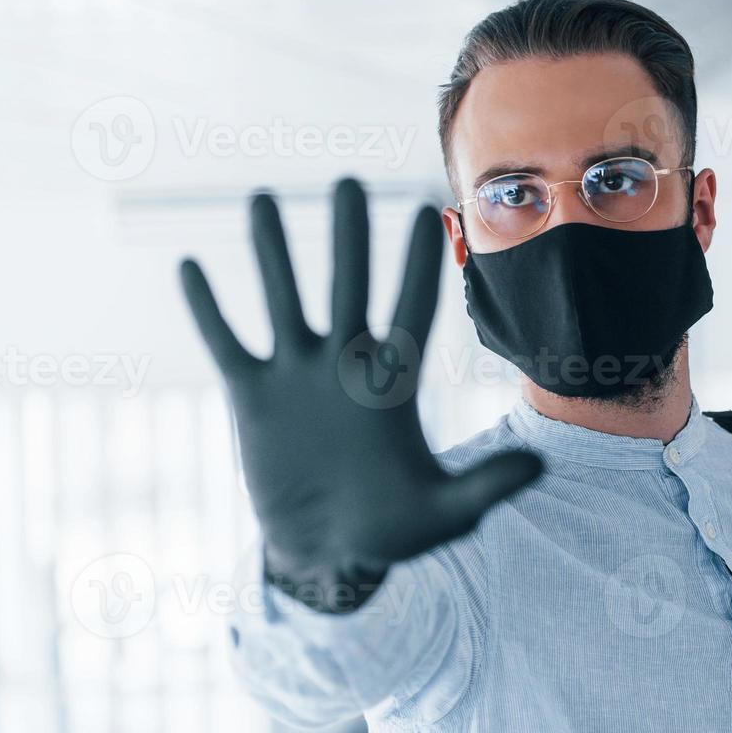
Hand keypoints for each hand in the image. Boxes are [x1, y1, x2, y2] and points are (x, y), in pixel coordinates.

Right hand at [179, 178, 540, 610]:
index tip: (426, 208)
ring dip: (273, 252)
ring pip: (283, 299)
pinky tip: (191, 264)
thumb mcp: (444, 512)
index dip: (417, 262)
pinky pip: (228, 343)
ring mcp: (298, 376)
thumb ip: (486, 486)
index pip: (412, 308)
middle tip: (347, 180)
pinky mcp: (254, 398)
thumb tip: (540, 468)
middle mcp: (346, 365)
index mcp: (395, 383)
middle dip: (348, 235)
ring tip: (262, 198)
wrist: (329, 553)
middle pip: (348, 285)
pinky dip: (209, 309)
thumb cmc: (393, 530)